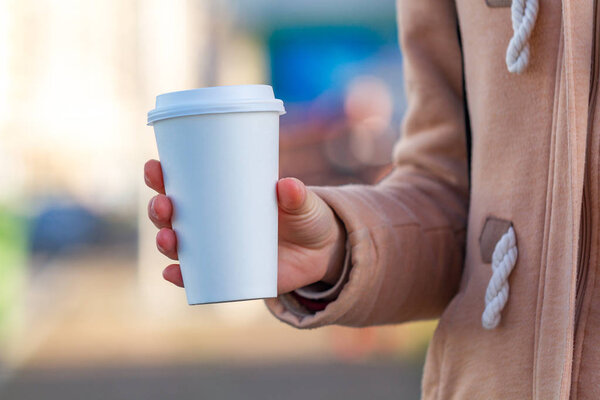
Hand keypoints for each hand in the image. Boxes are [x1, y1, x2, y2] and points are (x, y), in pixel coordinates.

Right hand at [144, 159, 346, 293]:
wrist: (321, 252)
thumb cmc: (306, 216)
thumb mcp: (305, 203)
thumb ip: (298, 196)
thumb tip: (287, 186)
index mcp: (222, 196)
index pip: (183, 183)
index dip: (162, 176)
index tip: (155, 167)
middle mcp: (212, 222)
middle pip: (172, 215)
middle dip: (159, 209)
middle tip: (164, 205)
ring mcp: (217, 250)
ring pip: (178, 246)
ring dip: (164, 242)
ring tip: (168, 240)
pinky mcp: (227, 274)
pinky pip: (197, 278)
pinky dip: (182, 277)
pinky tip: (173, 274)